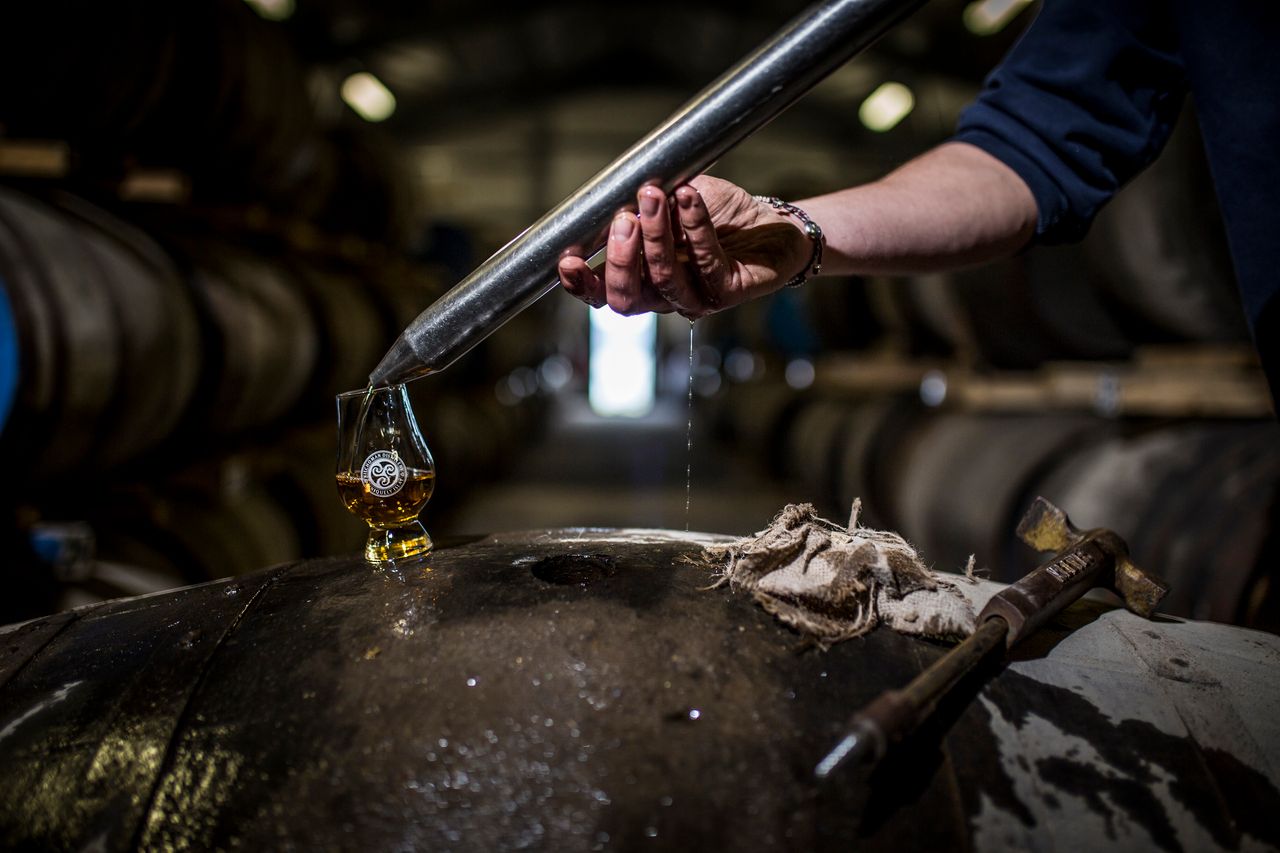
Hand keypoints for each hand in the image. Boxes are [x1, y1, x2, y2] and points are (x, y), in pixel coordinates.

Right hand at [557, 175, 812, 319]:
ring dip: (656, 235)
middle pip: (626, 299)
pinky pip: (705, 260)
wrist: (771, 223)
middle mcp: (665, 296)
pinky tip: (688, 196)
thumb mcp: (670, 203)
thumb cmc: (717, 215)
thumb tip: (608, 194)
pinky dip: (694, 225)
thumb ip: (639, 204)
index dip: (581, 284)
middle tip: (623, 219)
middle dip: (619, 259)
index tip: (568, 260)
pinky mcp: (728, 290)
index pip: (602, 293)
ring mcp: (697, 297)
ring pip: (664, 278)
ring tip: (656, 195)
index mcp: (642, 281)